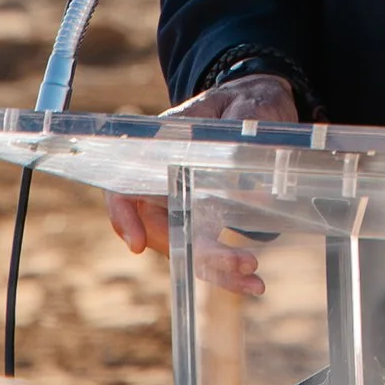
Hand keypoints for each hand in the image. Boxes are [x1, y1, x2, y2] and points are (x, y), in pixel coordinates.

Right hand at [107, 69, 301, 295]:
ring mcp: (183, 204)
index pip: (124, 186)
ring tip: (253, 280)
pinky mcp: (204, 218)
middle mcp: (165, 181)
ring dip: (215, 268)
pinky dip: (226, 270)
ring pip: (184, 246)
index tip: (137, 243)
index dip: (123, 215)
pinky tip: (252, 282)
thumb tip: (252, 192)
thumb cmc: (247, 101)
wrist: (260, 105)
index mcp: (161, 147)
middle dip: (194, 252)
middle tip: (240, 262)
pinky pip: (205, 250)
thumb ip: (245, 142)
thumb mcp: (249, 108)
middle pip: (161, 227)